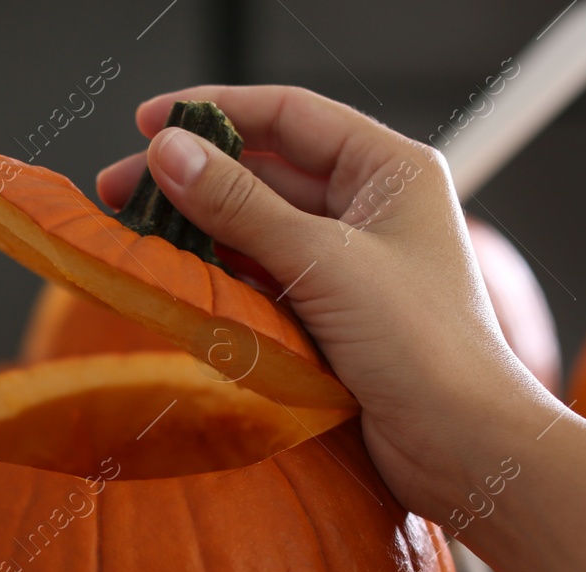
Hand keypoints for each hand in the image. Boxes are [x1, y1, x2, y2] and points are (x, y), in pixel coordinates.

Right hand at [97, 85, 560, 521]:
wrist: (463, 446)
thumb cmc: (425, 347)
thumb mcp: (323, 263)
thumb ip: (240, 205)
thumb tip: (170, 152)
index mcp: (390, 170)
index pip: (290, 116)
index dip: (216, 111)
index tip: (148, 121)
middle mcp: (371, 207)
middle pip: (266, 170)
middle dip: (194, 176)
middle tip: (123, 187)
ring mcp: (351, 263)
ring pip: (258, 227)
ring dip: (201, 228)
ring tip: (139, 233)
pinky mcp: (331, 314)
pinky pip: (263, 278)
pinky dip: (221, 275)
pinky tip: (179, 277)